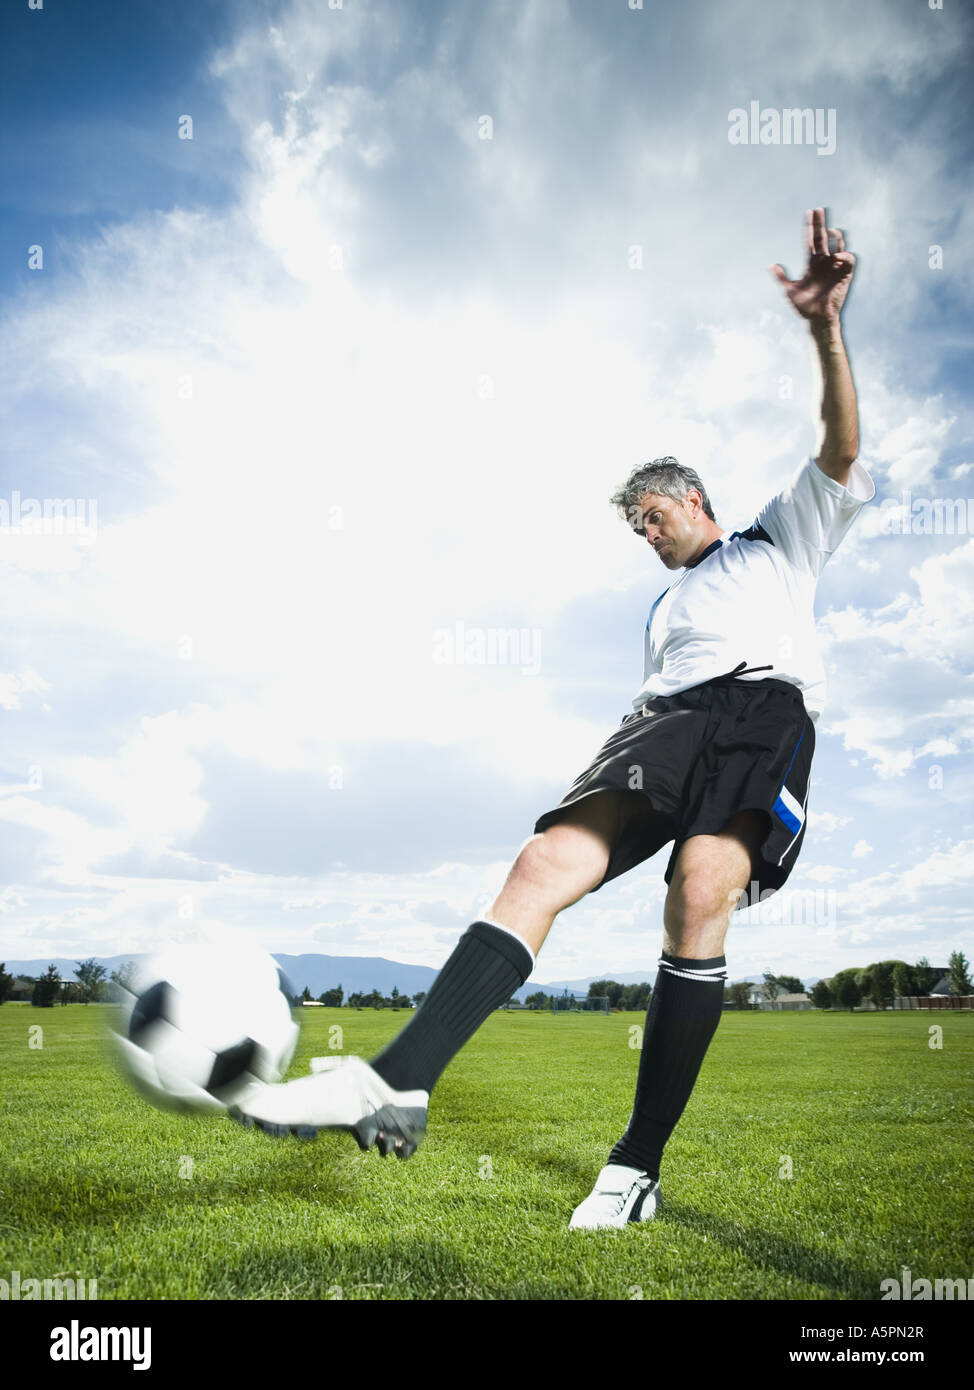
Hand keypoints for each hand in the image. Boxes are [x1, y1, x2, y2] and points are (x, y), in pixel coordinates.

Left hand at [770, 208, 854, 325]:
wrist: (818, 319)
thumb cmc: (804, 306)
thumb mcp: (789, 291)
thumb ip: (781, 278)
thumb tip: (771, 265)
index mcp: (811, 263)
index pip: (810, 240)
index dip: (810, 227)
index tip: (809, 212)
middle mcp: (823, 261)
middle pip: (823, 238)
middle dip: (821, 224)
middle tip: (819, 210)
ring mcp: (834, 266)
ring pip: (838, 245)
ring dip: (836, 237)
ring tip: (831, 233)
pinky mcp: (845, 274)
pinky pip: (848, 259)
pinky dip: (845, 256)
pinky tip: (837, 257)